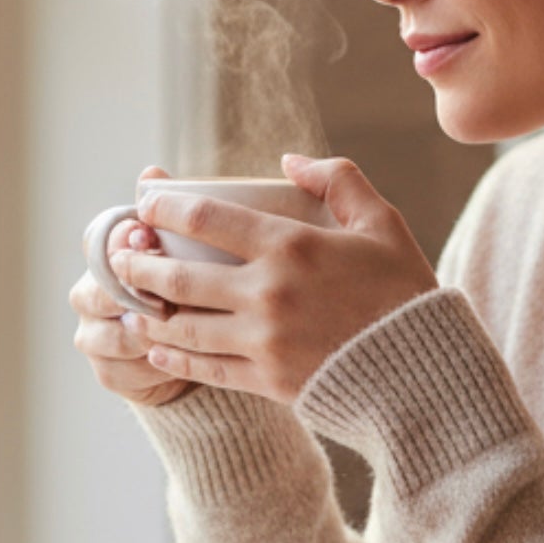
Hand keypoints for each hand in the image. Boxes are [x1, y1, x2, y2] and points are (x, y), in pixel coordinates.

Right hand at [70, 167, 193, 408]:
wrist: (195, 350)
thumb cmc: (193, 287)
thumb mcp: (190, 250)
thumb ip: (170, 213)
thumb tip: (152, 172)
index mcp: (104, 257)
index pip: (98, 241)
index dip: (120, 240)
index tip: (146, 236)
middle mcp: (90, 293)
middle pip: (97, 289)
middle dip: (133, 289)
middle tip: (167, 288)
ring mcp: (94, 334)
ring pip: (111, 332)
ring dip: (146, 329)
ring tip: (178, 324)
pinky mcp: (108, 371)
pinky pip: (124, 366)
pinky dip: (152, 361)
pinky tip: (178, 356)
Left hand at [105, 155, 437, 402]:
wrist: (422, 372)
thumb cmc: (403, 292)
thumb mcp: (382, 224)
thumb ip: (339, 180)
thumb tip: (290, 161)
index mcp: (291, 247)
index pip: (204, 219)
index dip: (163, 207)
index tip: (145, 201)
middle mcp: (267, 293)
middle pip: (177, 278)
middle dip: (138, 264)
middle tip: (121, 255)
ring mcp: (262, 342)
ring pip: (181, 327)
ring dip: (145, 313)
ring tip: (127, 301)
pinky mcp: (265, 381)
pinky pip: (202, 368)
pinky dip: (172, 356)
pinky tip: (157, 346)